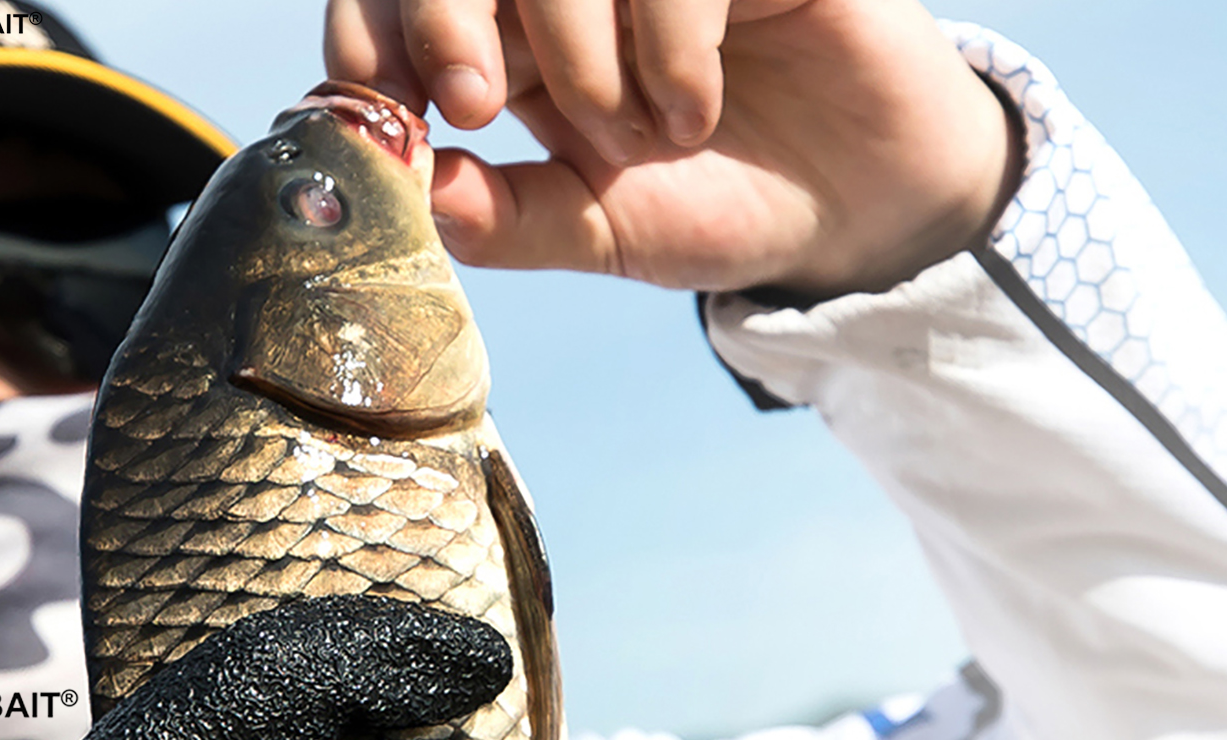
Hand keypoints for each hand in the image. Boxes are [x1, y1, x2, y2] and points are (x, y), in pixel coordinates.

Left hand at [323, 0, 1021, 294]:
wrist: (855, 205)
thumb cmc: (722, 206)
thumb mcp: (606, 231)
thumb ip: (512, 217)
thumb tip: (416, 191)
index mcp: (515, 42)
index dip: (372, 22)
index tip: (377, 93)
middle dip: (444, 10)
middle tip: (469, 96)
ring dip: (577, 48)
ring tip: (641, 136)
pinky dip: (667, 44)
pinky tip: (697, 110)